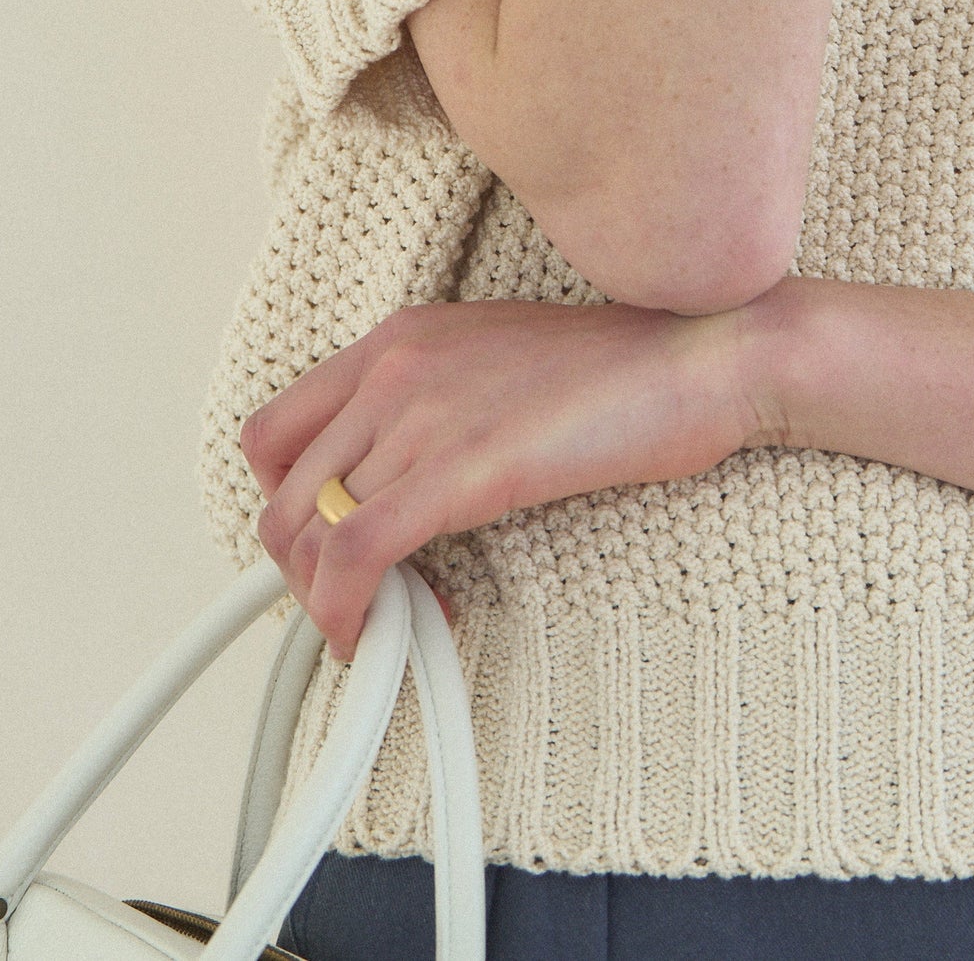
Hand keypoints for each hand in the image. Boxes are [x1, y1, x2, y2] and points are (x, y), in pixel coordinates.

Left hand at [242, 297, 758, 659]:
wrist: (700, 359)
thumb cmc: (622, 373)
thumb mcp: (499, 367)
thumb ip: (435, 413)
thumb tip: (400, 495)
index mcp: (399, 338)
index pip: (273, 433)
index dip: (282, 509)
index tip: (325, 552)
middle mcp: (395, 366)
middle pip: (279, 493)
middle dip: (300, 570)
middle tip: (357, 604)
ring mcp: (424, 412)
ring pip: (307, 530)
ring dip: (327, 602)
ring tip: (386, 623)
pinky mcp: (462, 467)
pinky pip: (354, 553)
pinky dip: (346, 613)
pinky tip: (384, 634)